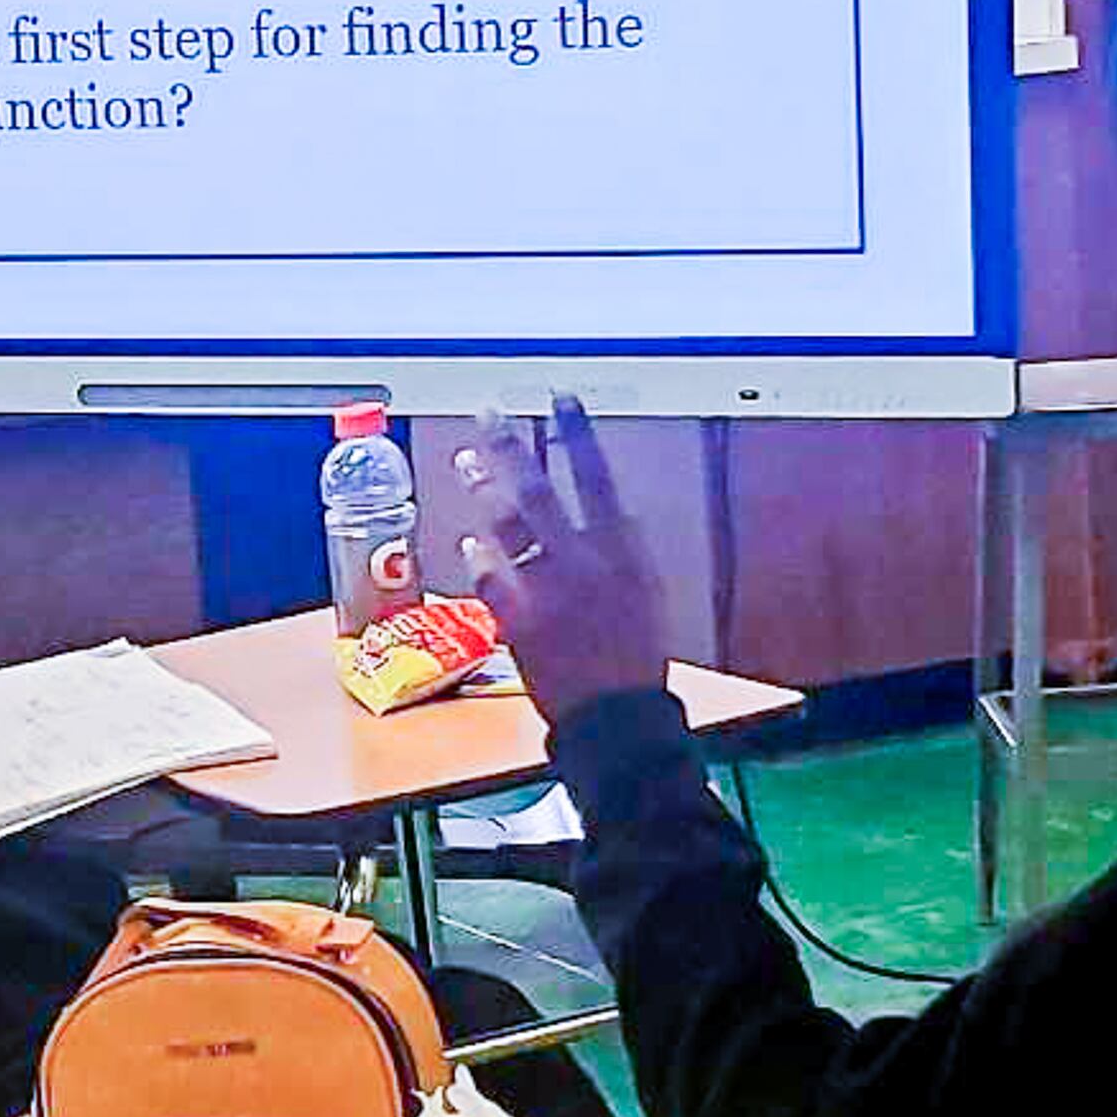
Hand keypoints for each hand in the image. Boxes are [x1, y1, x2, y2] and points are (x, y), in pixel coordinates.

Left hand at [453, 397, 668, 729]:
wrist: (616, 716)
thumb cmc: (638, 658)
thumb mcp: (648, 594)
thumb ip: (622, 551)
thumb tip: (607, 514)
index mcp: (620, 551)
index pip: (597, 477)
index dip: (578, 435)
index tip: (561, 401)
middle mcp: (581, 562)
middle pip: (540, 491)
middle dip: (512, 448)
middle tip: (489, 416)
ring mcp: (545, 589)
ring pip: (508, 525)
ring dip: (486, 489)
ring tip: (469, 462)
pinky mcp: (517, 618)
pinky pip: (489, 577)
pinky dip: (478, 557)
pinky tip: (468, 542)